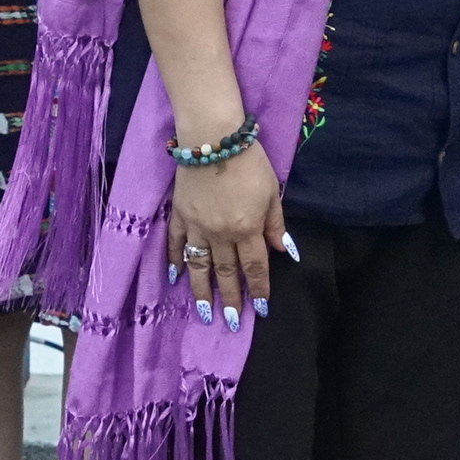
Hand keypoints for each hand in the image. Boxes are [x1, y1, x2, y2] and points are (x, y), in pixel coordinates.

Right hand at [168, 140, 287, 325]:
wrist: (213, 138)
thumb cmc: (249, 161)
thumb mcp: (272, 192)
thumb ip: (275, 224)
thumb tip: (285, 251)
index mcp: (247, 229)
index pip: (255, 267)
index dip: (259, 289)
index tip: (261, 308)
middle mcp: (221, 234)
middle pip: (226, 272)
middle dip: (231, 299)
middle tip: (232, 322)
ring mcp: (197, 226)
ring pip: (200, 266)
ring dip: (202, 291)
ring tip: (204, 312)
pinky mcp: (179, 215)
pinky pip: (175, 244)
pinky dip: (174, 262)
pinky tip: (175, 278)